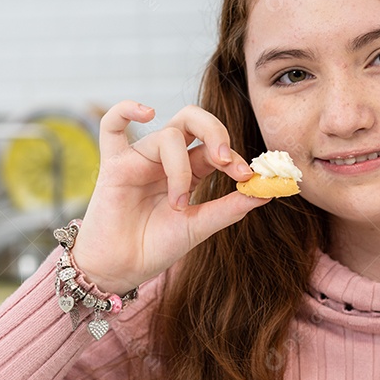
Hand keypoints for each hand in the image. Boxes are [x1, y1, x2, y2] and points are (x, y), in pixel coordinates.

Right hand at [70, 100, 269, 292]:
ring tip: (177, 204)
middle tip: (224, 160)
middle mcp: (166, 158)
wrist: (122, 269)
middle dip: (214, 132)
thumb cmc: (157, 247)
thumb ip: (230, 208)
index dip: (233, 155)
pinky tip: (146, 112)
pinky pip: (112, 127)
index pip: (215, 147)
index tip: (247, 176)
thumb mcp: (200, 226)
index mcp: (190, 169)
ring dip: (179, 168)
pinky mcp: (114, 165)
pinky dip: (126, 110)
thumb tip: (267, 191)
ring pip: (167, 136)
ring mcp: (140, 158)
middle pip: (192, 120)